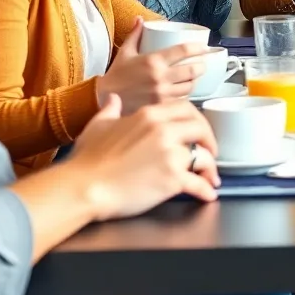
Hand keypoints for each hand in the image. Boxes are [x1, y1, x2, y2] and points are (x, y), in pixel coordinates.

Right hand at [68, 95, 220, 220]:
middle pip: (201, 128)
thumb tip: (113, 99)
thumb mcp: (97, 127)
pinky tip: (208, 194)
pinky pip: (198, 184)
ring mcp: (170, 154)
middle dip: (208, 141)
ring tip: (211, 178)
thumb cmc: (86, 160)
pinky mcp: (172, 179)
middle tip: (209, 152)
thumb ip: (110, 111)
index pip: (185, 108)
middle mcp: (163, 130)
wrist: (83, 187)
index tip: (197, 130)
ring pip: (203, 157)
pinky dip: (206, 190)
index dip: (196, 120)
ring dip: (210, 168)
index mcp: (149, 115)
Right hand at [95, 18, 206, 112]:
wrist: (102, 98)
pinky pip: (180, 101)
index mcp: (153, 60)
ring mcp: (161, 93)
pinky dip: (185, 97)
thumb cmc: (116, 75)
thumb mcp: (125, 52)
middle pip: (192, 71)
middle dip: (201, 67)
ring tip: (194, 78)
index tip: (205, 48)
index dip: (198, 48)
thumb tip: (140, 19)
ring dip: (194, 82)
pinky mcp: (160, 106)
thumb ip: (135, 34)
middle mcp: (160, 77)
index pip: (183, 50)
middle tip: (202, 65)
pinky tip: (185, 93)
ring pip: (189, 87)